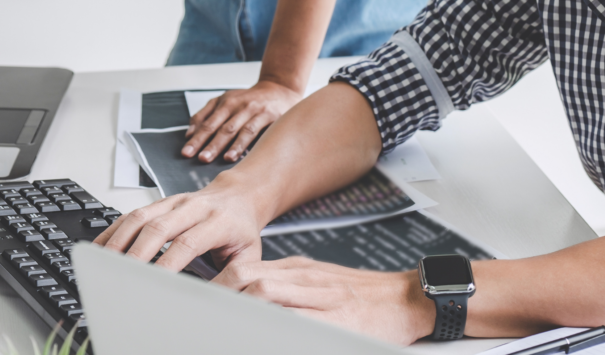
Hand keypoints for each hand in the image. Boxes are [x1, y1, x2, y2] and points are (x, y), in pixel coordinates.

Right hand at [92, 171, 268, 270]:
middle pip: (159, 227)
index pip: (188, 242)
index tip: (154, 283)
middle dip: (137, 253)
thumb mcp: (248, 255)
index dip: (168, 263)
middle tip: (123, 276)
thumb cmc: (241, 229)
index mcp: (218, 221)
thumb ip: (233, 279)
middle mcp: (194, 207)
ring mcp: (175, 202)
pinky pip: (132, 213)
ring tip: (105, 263)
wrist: (239, 197)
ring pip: (141, 216)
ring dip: (120, 240)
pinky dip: (114, 230)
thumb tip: (219, 303)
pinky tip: (101, 246)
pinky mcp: (161, 202)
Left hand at [182, 80, 302, 162]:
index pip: (207, 122)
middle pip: (220, 127)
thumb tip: (189, 134)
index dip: (196, 138)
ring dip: (225, 145)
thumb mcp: (226, 101)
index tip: (186, 152)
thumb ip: (206, 115)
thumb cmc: (250, 100)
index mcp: (225, 102)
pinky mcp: (268, 116)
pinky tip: (236, 155)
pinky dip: (244, 144)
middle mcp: (238, 105)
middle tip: (199, 158)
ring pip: (236, 129)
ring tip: (216, 158)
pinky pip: (254, 131)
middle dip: (208, 143)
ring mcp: (253, 110)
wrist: (279, 90)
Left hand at [214, 257, 436, 345]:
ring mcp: (320, 299)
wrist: (405, 299)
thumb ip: (285, 288)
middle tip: (199, 312)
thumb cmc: (362, 295)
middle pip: (249, 277)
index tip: (198, 299)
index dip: (217, 282)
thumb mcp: (319, 281)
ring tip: (219, 324)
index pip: (247, 269)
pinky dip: (273, 326)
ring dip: (238, 306)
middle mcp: (305, 279)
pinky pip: (296, 321)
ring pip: (266, 294)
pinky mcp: (336, 320)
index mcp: (298, 270)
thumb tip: (247, 294)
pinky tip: (261, 335)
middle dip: (219, 293)